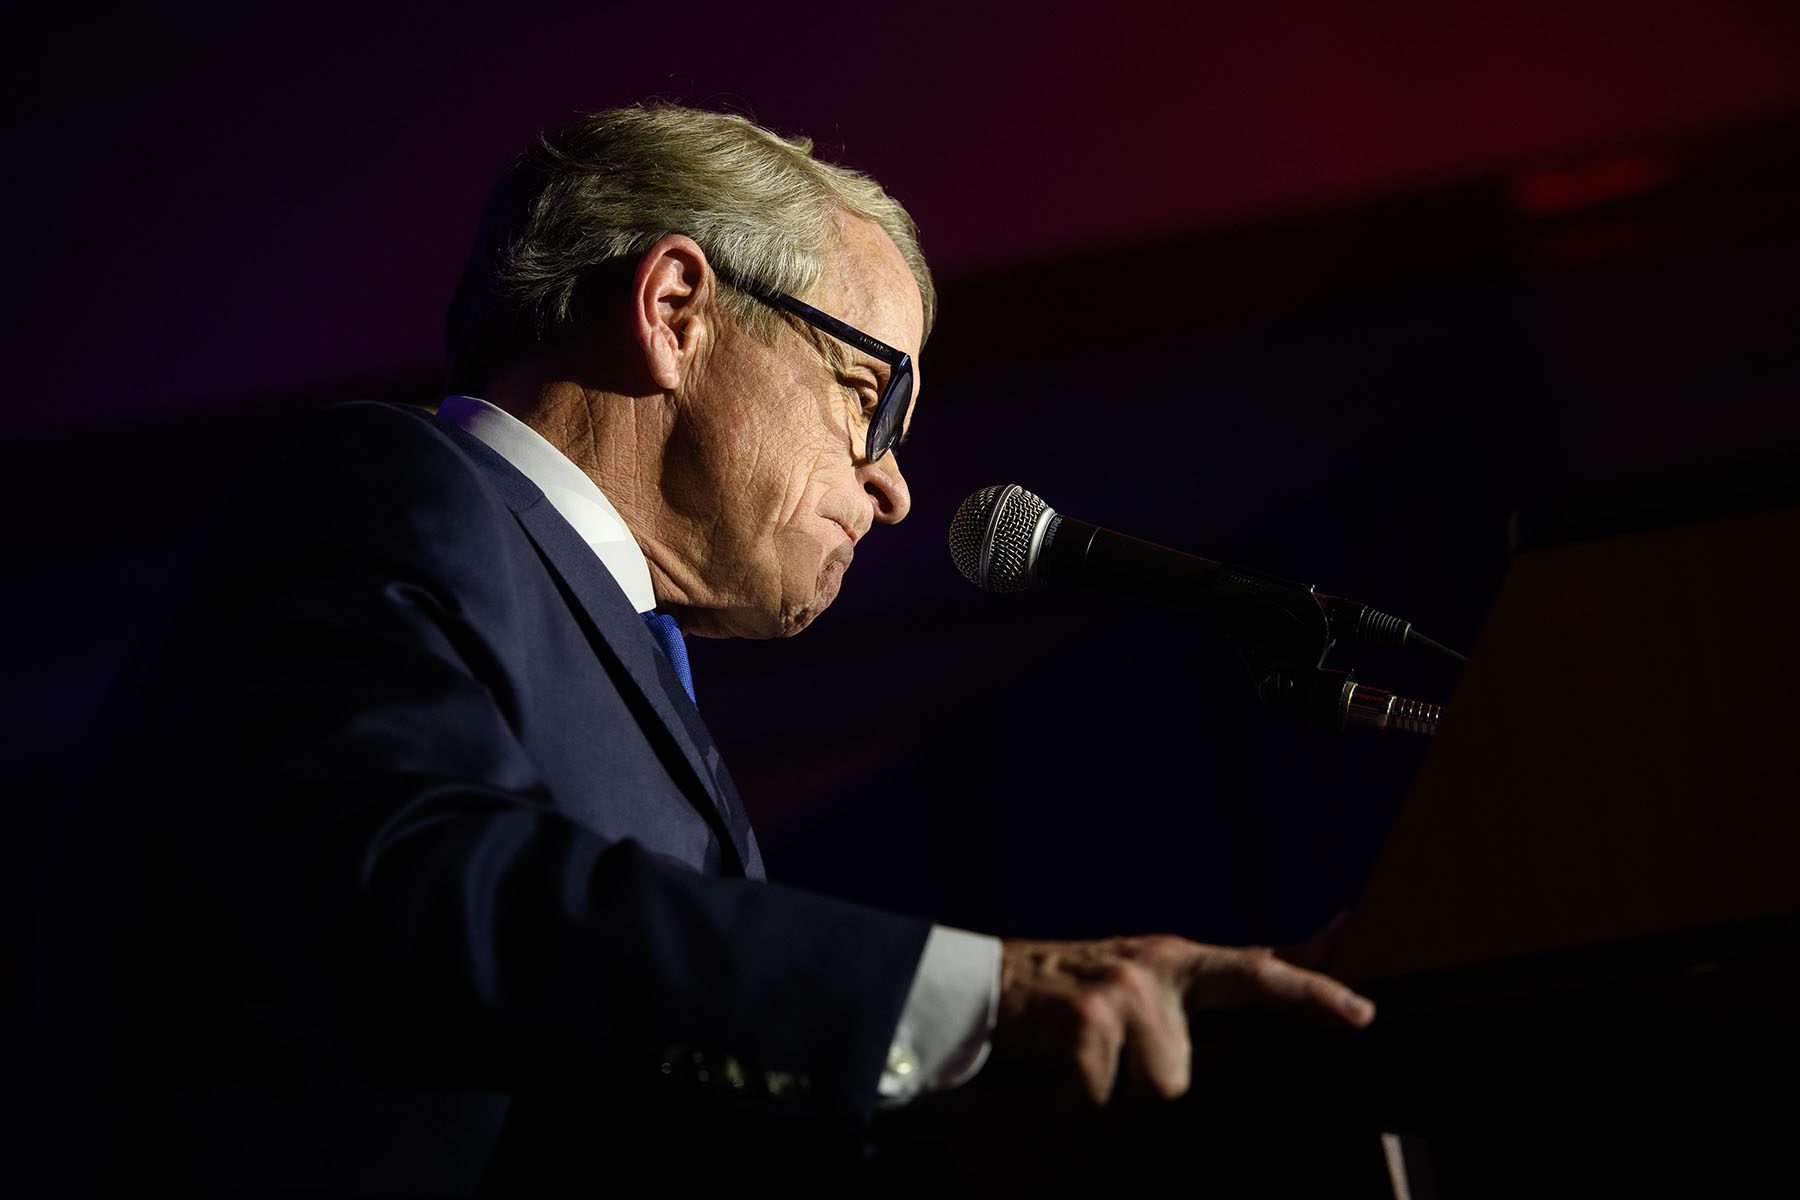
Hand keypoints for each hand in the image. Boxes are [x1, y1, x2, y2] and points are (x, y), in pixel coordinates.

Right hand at [994, 935, 1374, 1105]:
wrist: (982, 984)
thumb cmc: (1060, 995)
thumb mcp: (1132, 978)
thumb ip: (1192, 994)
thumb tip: (1256, 999)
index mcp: (1174, 961)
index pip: (1256, 973)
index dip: (1313, 993)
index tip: (1363, 1013)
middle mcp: (1155, 971)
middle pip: (1184, 1074)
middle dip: (1143, 1081)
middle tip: (1103, 1055)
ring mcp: (1123, 993)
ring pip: (1152, 1089)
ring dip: (1109, 1092)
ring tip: (1075, 1060)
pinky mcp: (1088, 1019)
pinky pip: (1100, 1096)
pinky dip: (1071, 1101)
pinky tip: (1052, 1075)